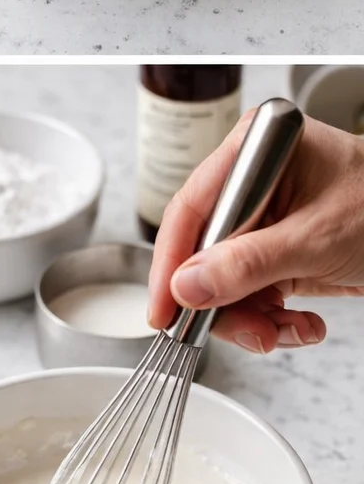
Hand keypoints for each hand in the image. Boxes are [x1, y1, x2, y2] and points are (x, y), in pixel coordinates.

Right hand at [148, 110, 363, 353]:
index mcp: (256, 150)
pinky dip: (273, 319)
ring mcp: (267, 217)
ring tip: (284, 332)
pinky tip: (301, 326)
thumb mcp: (318, 238)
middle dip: (225, 302)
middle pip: (205, 252)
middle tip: (247, 333)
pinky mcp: (280, 249)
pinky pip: (253, 291)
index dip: (172, 263)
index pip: (192, 208)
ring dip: (253, 318)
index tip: (165, 309)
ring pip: (226, 280)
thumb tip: (189, 286)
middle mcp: (253, 181)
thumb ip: (248, 263)